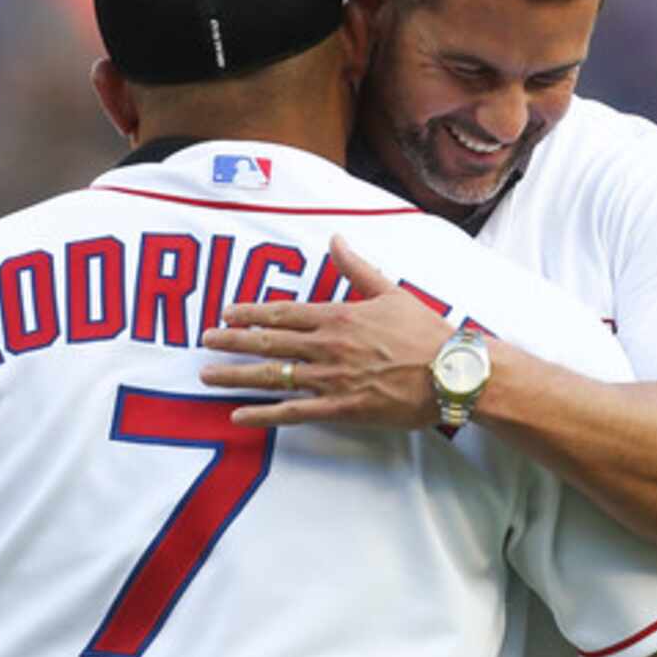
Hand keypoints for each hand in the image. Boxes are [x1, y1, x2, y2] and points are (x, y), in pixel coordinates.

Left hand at [201, 237, 454, 429]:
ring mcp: (331, 379)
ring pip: (273, 376)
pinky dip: (263, 415)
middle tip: (205, 341)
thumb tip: (336, 240)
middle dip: (232, 342)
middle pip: (269, 343)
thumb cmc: (426, 332)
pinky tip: (237, 416)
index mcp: (338, 316)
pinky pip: (293, 412)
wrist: (451, 374)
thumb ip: (357, 268)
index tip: (226, 313)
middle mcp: (327, 346)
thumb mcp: (391, 291)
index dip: (251, 313)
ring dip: (236, 375)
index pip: (284, 313)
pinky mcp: (340, 409)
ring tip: (207, 375)